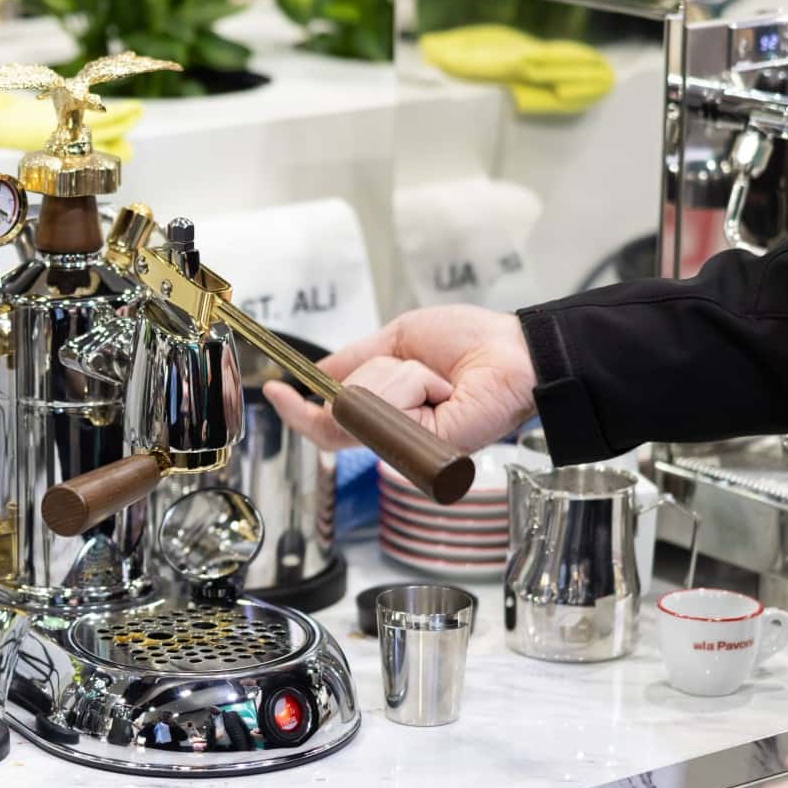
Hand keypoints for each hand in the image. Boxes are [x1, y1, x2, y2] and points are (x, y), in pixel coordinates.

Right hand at [263, 306, 538, 454]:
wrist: (514, 354)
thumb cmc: (472, 342)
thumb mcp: (398, 339)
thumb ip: (354, 359)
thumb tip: (318, 373)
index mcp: (385, 410)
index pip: (327, 422)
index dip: (297, 409)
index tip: (274, 389)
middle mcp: (391, 432)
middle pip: (335, 413)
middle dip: (371, 377)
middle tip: (418, 372)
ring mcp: (404, 444)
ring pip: (359, 407)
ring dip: (398, 377)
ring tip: (438, 379)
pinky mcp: (419, 449)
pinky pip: (387, 408)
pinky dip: (412, 384)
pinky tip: (442, 388)